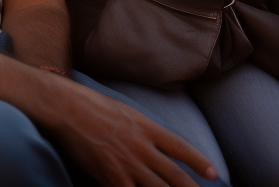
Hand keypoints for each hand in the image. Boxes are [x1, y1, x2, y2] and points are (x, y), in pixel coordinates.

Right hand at [52, 80, 214, 186]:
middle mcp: (142, 147)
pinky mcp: (112, 176)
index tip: (213, 173)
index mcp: (145, 126)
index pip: (180, 147)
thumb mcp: (121, 110)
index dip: (198, 162)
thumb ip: (138, 127)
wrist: (65, 107)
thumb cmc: (88, 103)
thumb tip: (149, 140)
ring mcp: (129, 163)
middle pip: (176, 176)